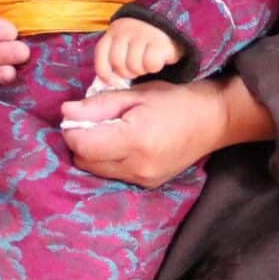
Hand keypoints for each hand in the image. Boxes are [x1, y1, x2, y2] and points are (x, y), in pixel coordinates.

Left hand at [60, 79, 228, 187]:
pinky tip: (122, 144)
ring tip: (109, 132)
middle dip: (80, 141)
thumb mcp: (136, 95)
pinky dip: (109, 160)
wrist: (213, 121)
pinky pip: (113, 174)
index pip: (82, 145)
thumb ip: (99, 105)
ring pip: (96, 171)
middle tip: (92, 121)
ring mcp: (143, 179)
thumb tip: (66, 112)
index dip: (72, 129)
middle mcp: (137, 166)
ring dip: (93, 152)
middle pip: (84, 161)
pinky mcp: (147, 184)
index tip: (77, 114)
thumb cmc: (174, 100)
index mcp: (134, 139)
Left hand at [94, 18, 179, 88]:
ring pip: (133, 66)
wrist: (170, 21)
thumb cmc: (143, 38)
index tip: (111, 81)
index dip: (104, 73)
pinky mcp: (159, 42)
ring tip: (146, 64)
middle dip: (126, 72)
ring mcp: (143, 34)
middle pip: (117, 63)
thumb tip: (109, 80)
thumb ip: (115, 55)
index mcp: (114, 31)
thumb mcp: (125, 41)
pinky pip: (150, 64)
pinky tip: (157, 60)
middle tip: (135, 69)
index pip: (101, 54)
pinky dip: (154, 67)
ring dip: (141, 70)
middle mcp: (126, 30)